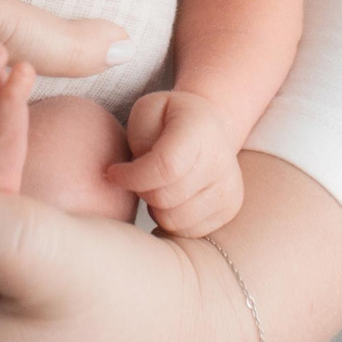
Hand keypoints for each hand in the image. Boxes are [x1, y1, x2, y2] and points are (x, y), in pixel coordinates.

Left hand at [107, 90, 243, 236]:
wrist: (211, 126)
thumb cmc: (170, 119)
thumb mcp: (147, 110)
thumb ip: (139, 139)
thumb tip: (136, 177)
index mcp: (199, 130)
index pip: (166, 167)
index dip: (133, 176)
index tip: (113, 172)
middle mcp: (220, 161)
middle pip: (165, 198)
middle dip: (141, 190)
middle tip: (138, 175)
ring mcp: (228, 188)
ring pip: (174, 220)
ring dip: (155, 207)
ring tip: (157, 184)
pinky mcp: (228, 209)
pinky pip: (187, 231)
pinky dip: (170, 218)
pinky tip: (172, 197)